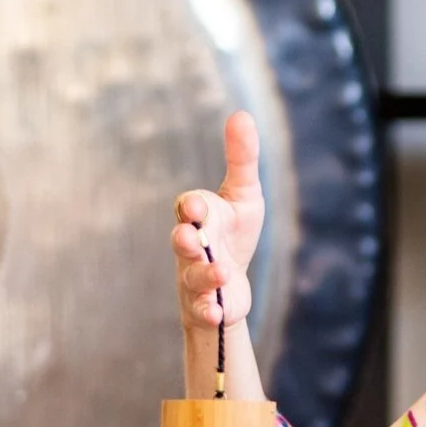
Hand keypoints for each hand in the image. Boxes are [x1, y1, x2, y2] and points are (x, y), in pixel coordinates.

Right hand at [173, 111, 264, 332]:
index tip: (197, 205)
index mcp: (198, 216)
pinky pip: (202, 309)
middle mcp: (190, 245)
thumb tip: (241, 113)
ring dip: (205, 274)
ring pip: (193, 275)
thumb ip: (241, 158)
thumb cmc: (233, 231)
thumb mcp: (244, 194)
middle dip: (185, 239)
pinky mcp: (205, 305)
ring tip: (222, 273)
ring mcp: (194, 276)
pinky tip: (218, 313)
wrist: (230, 282)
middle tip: (191, 236)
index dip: (191, 206)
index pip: (188, 206)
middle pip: (181, 241)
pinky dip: (209, 311)